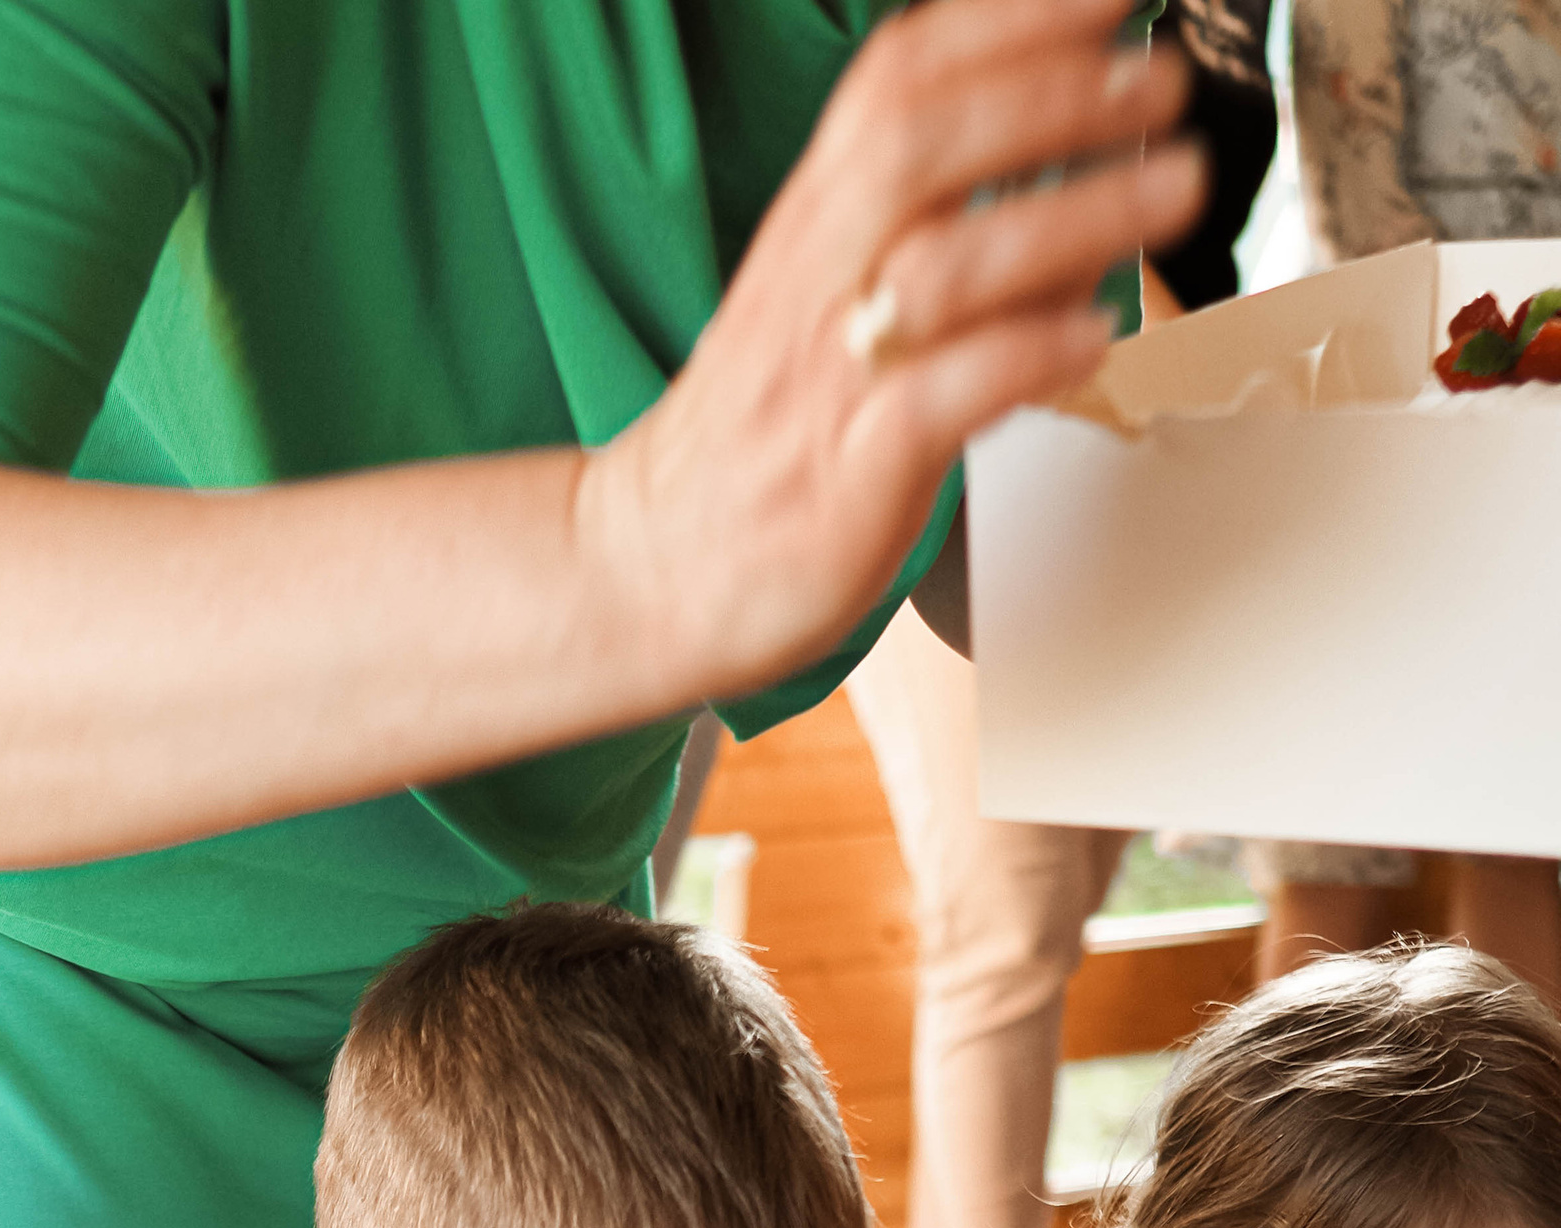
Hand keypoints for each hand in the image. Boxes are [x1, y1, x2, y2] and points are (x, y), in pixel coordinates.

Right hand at [586, 0, 1205, 706]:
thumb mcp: (835, 287)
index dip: (1009, 16)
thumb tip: (1084, 165)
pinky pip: (938, 398)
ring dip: (1070, 214)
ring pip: (942, 262)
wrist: (662, 564)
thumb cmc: (771, 429)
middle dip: (1051, 90)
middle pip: (919, 140)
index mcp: (815, 219)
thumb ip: (941, 220)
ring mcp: (829, 374)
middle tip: (1161, 79)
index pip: (900, 76)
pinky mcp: (848, 474)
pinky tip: (1092, 336)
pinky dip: (1024, 357)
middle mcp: (816, 276)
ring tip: (1174, 190)